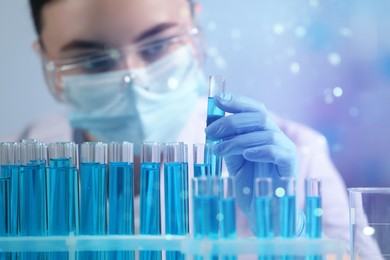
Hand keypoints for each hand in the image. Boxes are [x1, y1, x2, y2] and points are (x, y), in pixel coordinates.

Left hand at [205, 93, 297, 224]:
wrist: (264, 209)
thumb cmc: (249, 183)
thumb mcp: (233, 160)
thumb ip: (227, 142)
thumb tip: (213, 126)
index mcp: (263, 132)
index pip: (254, 109)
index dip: (237, 101)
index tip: (217, 100)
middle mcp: (276, 136)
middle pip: (259, 116)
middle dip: (230, 121)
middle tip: (209, 132)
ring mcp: (286, 148)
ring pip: (265, 133)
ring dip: (237, 140)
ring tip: (218, 150)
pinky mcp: (290, 163)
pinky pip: (276, 150)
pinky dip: (259, 150)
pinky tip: (246, 155)